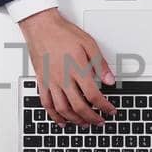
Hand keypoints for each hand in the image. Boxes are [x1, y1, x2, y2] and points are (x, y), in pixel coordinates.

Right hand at [18, 8, 116, 124]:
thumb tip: (110, 80)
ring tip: (84, 124)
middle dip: (92, 118)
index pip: (94, 95)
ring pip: (63, 109)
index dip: (105, 107)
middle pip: (79, 107)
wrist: (41, 27)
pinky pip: (47, 104)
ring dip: (75, 120)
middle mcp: (63, 78)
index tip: (110, 110)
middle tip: (100, 122)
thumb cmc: (63, 33)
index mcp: (77, 69)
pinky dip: (54, 116)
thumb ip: (100, 64)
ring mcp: (51, 82)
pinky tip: (62, 121)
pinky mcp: (42, 82)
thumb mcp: (89, 44)